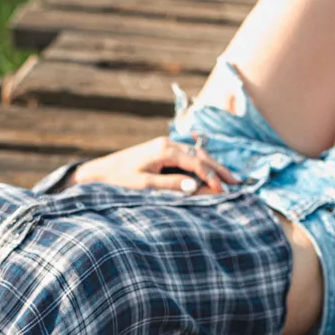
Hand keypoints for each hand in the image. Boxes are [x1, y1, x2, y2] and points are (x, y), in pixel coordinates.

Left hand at [73, 137, 239, 194]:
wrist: (98, 173)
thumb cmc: (118, 180)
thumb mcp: (144, 186)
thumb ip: (170, 185)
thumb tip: (195, 187)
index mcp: (163, 150)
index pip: (196, 162)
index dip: (212, 177)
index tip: (224, 190)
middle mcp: (166, 144)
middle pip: (200, 155)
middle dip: (219, 169)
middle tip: (237, 183)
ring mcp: (164, 146)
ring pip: (196, 154)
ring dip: (212, 166)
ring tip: (228, 180)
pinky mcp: (162, 152)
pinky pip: (187, 157)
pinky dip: (201, 165)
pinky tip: (209, 174)